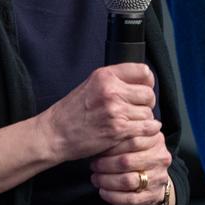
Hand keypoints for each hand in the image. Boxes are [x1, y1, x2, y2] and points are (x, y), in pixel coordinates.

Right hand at [36, 64, 159, 162]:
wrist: (55, 133)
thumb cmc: (71, 112)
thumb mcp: (91, 85)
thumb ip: (114, 81)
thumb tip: (140, 83)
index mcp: (105, 76)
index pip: (143, 71)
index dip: (147, 82)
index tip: (144, 89)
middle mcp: (111, 90)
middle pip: (148, 94)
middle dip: (146, 103)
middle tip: (137, 110)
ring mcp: (115, 110)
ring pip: (148, 113)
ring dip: (143, 120)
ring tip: (132, 123)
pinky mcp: (118, 129)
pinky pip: (146, 128)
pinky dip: (147, 131)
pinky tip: (140, 132)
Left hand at [89, 131, 172, 204]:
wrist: (154, 180)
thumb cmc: (138, 154)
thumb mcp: (137, 138)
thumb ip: (124, 132)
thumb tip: (101, 131)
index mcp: (156, 140)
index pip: (132, 141)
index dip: (111, 146)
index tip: (98, 148)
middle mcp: (160, 158)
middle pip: (127, 161)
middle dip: (105, 164)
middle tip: (93, 165)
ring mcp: (158, 178)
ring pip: (127, 181)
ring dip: (106, 180)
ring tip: (95, 178)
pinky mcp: (152, 196)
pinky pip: (129, 199)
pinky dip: (112, 196)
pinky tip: (102, 191)